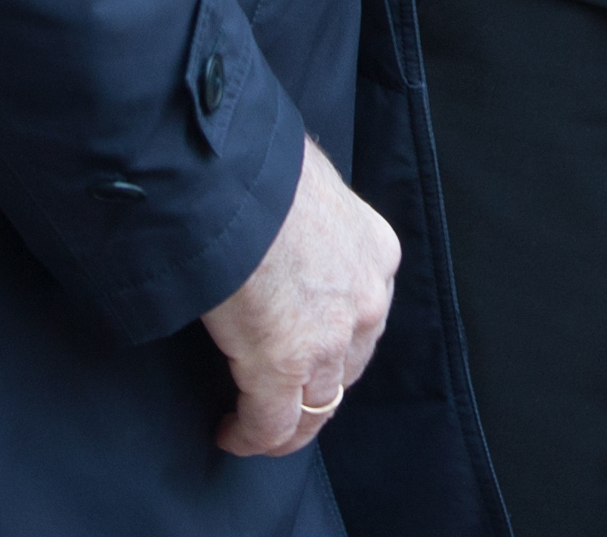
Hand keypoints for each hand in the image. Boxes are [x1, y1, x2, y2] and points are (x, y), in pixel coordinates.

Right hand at [200, 136, 402, 455]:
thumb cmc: (263, 170)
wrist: (237, 183)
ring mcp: (330, 340)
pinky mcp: (284, 368)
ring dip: (288, 421)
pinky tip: (230, 433)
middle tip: (285, 396)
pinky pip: (272, 425)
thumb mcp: (313, 185)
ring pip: (318, 406)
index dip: (336, 338)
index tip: (309, 348)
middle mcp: (366, 301)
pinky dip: (249, 436)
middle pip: (348, 365)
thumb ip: (313, 216)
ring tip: (258, 425)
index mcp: (376, 252)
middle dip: (319, 386)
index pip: (364, 314)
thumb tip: (286, 218)